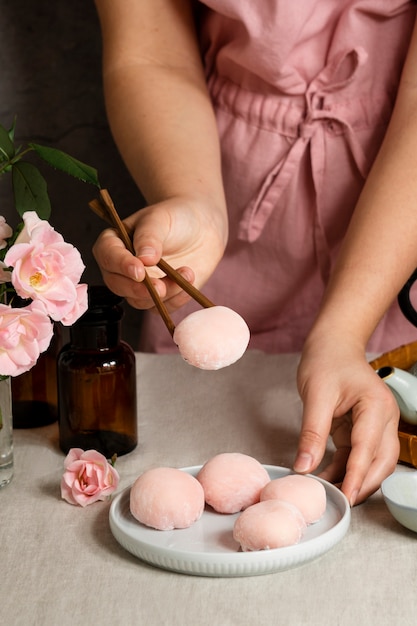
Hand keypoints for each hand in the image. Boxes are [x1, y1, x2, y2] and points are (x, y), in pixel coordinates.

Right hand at [92, 196, 226, 311]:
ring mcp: (140, 284)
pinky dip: (177, 298)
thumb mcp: (160, 219)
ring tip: (186, 273)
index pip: (108, 256)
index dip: (121, 265)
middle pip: (118, 285)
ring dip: (165, 293)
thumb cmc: (175, 217)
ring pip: (141, 300)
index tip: (139, 271)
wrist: (201, 228)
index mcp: (114, 243)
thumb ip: (149, 238)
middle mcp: (122, 267)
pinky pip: (162, 307)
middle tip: (160, 287)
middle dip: (139, 289)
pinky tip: (189, 279)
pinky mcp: (160, 296)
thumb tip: (143, 259)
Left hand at [294, 333, 399, 505]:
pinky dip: (345, 471)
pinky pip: (357, 456)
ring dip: (355, 481)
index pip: (368, 449)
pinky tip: (326, 480)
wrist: (332, 344)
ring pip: (373, 463)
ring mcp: (376, 425)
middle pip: (381, 462)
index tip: (345, 497)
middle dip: (362, 485)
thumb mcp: (316, 395)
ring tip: (330, 496)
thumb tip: (303, 467)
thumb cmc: (327, 361)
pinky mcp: (362, 430)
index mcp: (376, 406)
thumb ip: (312, 433)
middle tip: (340, 504)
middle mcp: (384, 418)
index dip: (356, 476)